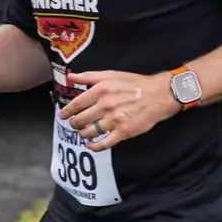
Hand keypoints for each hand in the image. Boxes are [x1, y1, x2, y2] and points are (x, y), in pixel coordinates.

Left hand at [58, 70, 181, 151]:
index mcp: (101, 90)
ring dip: (83, 134)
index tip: (62, 115)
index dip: (67, 111)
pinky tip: (91, 145)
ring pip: (90, 132)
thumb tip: (71, 77)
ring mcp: (114, 120)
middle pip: (81, 120)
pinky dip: (95, 146)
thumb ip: (89, 76)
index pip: (77, 104)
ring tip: (83, 133)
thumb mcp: (111, 75)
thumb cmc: (135, 84)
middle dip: (75, 124)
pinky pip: (104, 143)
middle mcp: (105, 105)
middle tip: (74, 125)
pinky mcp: (123, 132)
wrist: (158, 95)